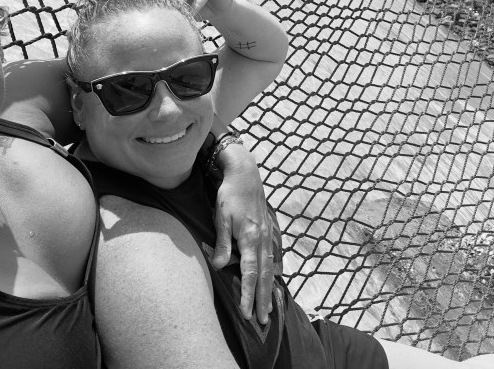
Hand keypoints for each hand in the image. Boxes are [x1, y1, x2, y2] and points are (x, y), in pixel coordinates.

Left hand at [211, 145, 277, 323]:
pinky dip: (274, 270)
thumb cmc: (230, 194)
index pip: (249, 273)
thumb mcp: (221, 217)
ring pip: (271, 267)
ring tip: (270, 307)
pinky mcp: (270, 229)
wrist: (245, 173)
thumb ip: (222, 242)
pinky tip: (274, 277)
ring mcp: (269, 234)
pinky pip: (274, 255)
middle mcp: (263, 239)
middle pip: (264, 275)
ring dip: (270, 288)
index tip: (247, 314)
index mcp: (250, 238)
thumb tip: (219, 266)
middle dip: (263, 299)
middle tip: (265, 321)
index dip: (248, 295)